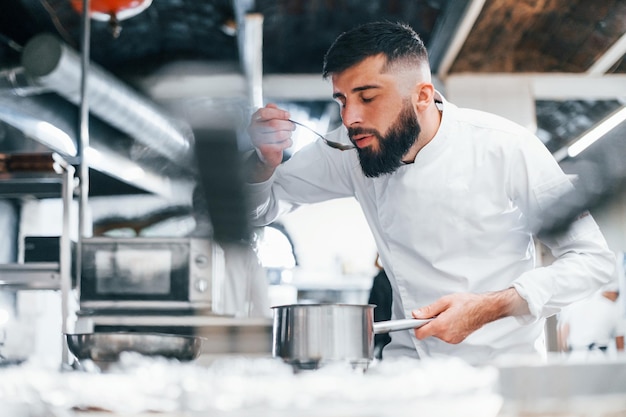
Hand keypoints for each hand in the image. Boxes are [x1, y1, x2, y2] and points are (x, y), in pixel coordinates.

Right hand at [248, 104, 294, 168]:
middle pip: (274, 124)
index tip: (287, 115)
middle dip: (287, 124)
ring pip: (278, 134)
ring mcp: (258, 140)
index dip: (278, 113)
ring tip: (289, 134)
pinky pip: (280, 145)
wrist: (267, 152)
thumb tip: (281, 111)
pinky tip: (287, 141)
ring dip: (288, 134)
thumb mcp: (270, 119)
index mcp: (255, 118)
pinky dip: (288, 142)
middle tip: (292, 126)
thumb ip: (274, 111)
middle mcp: (254, 129)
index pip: (264, 112)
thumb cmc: (269, 133)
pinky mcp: (264, 149)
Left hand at [412, 288, 528, 343]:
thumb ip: (428, 310)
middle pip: (428, 332)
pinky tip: (454, 320)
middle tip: (439, 312)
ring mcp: (452, 340)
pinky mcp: (457, 340)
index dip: (416, 326)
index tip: (416, 321)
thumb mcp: (445, 301)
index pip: (420, 333)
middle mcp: (446, 336)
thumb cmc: (468, 303)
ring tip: (449, 315)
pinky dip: (446, 328)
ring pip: (437, 334)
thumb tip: (416, 314)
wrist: (485, 309)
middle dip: (430, 322)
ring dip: (439, 325)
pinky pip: (445, 335)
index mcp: (441, 326)